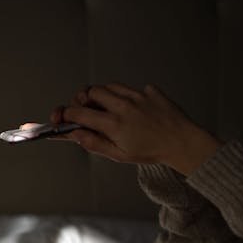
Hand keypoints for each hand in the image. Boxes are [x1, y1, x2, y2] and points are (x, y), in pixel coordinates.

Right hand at [50, 83, 221, 175]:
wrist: (181, 143)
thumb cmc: (151, 152)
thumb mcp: (119, 155)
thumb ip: (95, 143)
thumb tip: (75, 134)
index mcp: (113, 124)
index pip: (79, 113)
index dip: (65, 114)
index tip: (60, 117)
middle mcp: (123, 106)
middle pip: (90, 92)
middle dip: (82, 100)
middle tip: (82, 111)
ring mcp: (137, 96)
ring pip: (108, 86)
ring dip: (101, 95)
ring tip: (105, 109)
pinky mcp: (149, 91)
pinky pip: (129, 88)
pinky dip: (122, 95)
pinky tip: (128, 109)